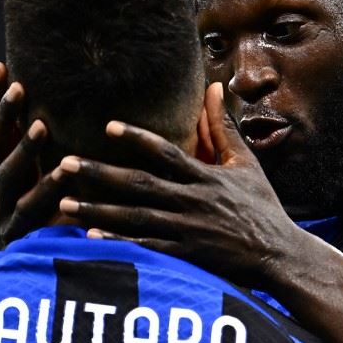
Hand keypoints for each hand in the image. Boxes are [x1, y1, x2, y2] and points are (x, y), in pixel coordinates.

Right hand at [0, 62, 68, 242]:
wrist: (49, 266)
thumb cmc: (54, 208)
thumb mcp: (47, 171)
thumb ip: (43, 141)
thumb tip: (59, 96)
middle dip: (4, 116)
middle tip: (19, 89)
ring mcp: (2, 211)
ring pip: (7, 175)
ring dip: (25, 149)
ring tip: (41, 125)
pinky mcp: (19, 234)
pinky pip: (31, 208)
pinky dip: (47, 188)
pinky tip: (63, 170)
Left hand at [56, 83, 302, 288]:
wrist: (280, 255)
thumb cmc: (261, 206)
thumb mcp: (245, 163)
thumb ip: (222, 127)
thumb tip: (214, 86)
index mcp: (206, 176)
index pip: (167, 152)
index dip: (137, 138)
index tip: (107, 126)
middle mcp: (193, 201)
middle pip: (139, 184)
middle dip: (99, 173)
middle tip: (64, 164)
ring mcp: (188, 230)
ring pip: (135, 217)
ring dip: (97, 208)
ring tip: (62, 201)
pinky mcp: (187, 256)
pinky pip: (147, 247)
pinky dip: (119, 241)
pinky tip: (90, 235)